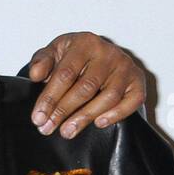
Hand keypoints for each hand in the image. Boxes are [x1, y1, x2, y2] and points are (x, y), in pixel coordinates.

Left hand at [26, 32, 146, 136]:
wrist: (100, 56)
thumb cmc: (74, 57)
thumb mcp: (55, 53)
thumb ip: (42, 62)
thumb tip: (35, 75)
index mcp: (84, 43)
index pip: (65, 74)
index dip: (50, 98)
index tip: (38, 117)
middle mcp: (108, 53)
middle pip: (85, 87)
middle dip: (64, 111)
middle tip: (48, 128)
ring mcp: (125, 67)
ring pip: (108, 96)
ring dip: (85, 117)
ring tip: (67, 132)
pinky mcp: (138, 81)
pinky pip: (132, 101)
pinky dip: (116, 114)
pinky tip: (98, 123)